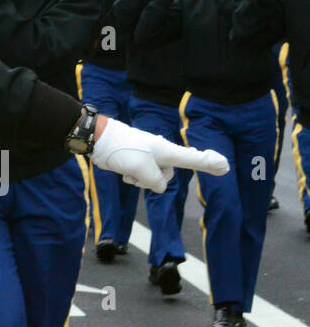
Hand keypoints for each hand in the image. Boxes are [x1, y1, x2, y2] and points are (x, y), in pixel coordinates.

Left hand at [92, 117, 228, 193]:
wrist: (100, 140)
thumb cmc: (123, 151)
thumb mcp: (142, 170)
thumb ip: (156, 182)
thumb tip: (159, 186)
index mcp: (167, 152)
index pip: (194, 159)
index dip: (209, 164)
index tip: (225, 166)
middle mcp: (162, 155)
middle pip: (166, 178)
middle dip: (151, 180)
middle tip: (137, 171)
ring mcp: (150, 158)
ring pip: (152, 179)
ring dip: (139, 179)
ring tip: (128, 169)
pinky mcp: (139, 162)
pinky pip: (141, 177)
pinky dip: (132, 177)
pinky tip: (123, 171)